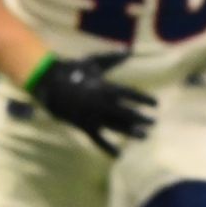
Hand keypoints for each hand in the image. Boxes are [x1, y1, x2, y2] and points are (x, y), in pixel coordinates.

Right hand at [30, 53, 155, 154]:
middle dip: (140, 118)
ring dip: (130, 132)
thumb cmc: (73, 71)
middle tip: (153, 122)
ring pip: (115, 126)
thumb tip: (129, 51)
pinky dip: (107, 148)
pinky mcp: (84, 126)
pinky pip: (97, 139)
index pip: (129, 94)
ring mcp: (92, 116)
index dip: (143, 99)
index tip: (156, 104)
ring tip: (144, 136)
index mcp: (104, 87)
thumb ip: (112, 59)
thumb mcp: (93, 63)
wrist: (49, 85)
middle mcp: (100, 104)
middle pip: (125, 113)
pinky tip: (118, 155)